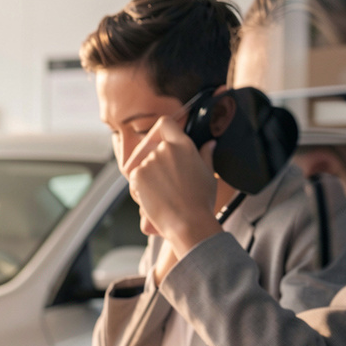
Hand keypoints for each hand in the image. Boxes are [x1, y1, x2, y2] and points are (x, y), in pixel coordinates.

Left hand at [124, 117, 221, 262]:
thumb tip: (210, 144)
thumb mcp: (209, 174)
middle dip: (154, 162)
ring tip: (163, 194)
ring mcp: (149, 161)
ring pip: (142, 165)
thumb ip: (206, 155)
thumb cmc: (201, 202)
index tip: (162, 140)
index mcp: (183, 145)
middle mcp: (164, 149)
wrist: (188, 223)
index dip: (161, 131)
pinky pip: (134, 178)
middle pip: (151, 148)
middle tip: (165, 181)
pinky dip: (140, 188)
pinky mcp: (137, 175)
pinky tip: (154, 198)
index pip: (165, 123)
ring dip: (147, 177)